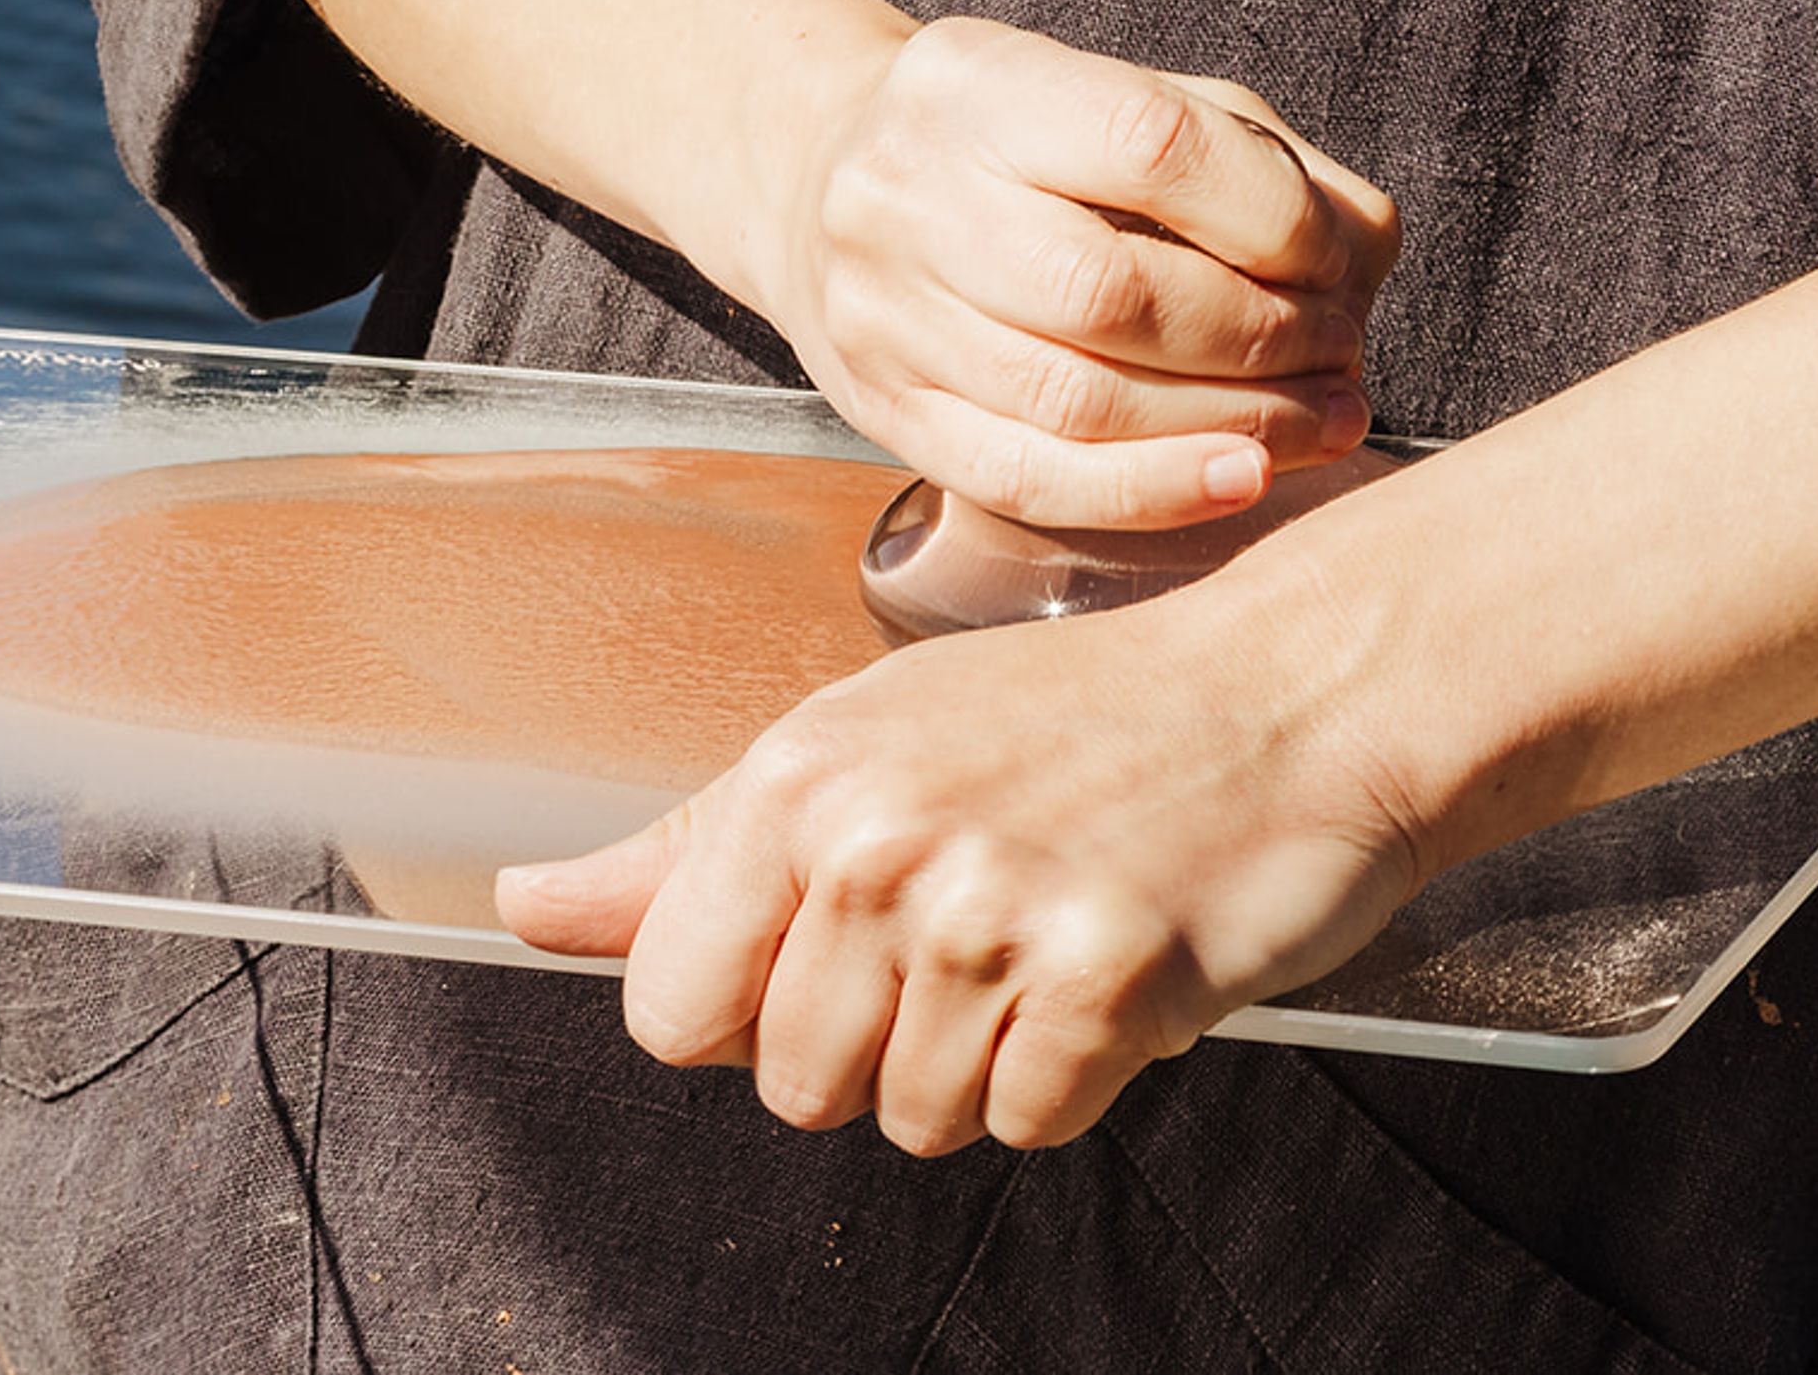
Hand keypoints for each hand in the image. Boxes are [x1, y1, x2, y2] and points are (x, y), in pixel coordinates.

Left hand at [496, 561, 1428, 1152]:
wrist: (1293, 693)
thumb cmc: (1076, 721)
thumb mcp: (854, 749)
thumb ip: (682, 855)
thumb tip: (524, 906)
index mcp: (793, 783)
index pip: (669, 1010)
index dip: (750, 1010)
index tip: (833, 951)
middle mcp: (874, 842)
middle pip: (794, 1085)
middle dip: (882, 1042)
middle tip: (971, 934)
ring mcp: (988, 912)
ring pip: (913, 1118)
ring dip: (985, 1061)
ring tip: (1044, 939)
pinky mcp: (1101, 980)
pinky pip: (1029, 1125)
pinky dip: (1074, 1075)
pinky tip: (1108, 969)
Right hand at [729, 15, 1400, 528]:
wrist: (817, 184)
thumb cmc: (1013, 145)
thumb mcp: (1121, 98)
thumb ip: (1256, 161)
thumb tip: (1364, 254)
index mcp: (975, 84)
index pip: (1149, 145)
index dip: (1272, 216)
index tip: (1334, 256)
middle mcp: (909, 194)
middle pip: (1109, 293)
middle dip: (1260, 337)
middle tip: (1341, 350)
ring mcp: (883, 313)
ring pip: (1075, 402)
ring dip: (1229, 423)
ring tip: (1318, 418)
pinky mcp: (885, 410)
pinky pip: (1026, 478)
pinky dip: (1151, 490)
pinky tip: (1241, 477)